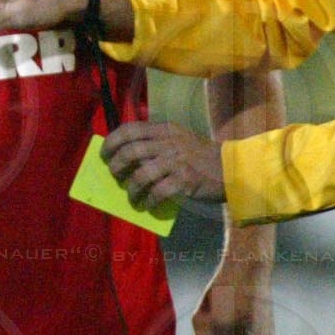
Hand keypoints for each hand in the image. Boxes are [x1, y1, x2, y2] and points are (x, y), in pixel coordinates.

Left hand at [103, 121, 225, 210]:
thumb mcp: (179, 138)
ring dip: (131, 189)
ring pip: (140, 175)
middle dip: (116, 165)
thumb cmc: (200, 155)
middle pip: (130, 151)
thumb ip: (156, 142)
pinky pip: (156, 193)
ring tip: (131, 196)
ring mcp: (176, 162)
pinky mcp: (183, 181)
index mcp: (165, 129)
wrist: (230, 168)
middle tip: (115, 175)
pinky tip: (146, 205)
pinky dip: (147, 201)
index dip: (112, 141)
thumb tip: (125, 158)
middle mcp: (168, 142)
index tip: (104, 153)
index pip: (130, 129)